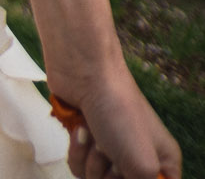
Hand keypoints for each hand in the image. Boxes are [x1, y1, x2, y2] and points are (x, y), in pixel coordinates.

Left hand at [54, 68, 179, 178]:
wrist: (85, 71)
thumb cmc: (120, 112)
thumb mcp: (143, 164)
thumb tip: (126, 177)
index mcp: (163, 161)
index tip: (129, 174)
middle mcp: (139, 156)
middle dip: (111, 176)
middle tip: (112, 152)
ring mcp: (113, 147)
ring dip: (91, 162)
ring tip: (95, 136)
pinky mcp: (88, 139)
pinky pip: (79, 166)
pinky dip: (77, 151)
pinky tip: (80, 129)